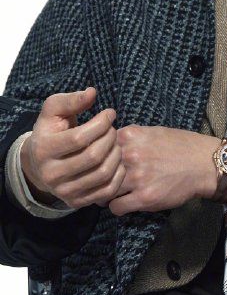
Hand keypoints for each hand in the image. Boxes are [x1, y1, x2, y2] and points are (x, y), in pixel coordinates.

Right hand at [20, 87, 125, 208]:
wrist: (40, 163)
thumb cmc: (52, 130)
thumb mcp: (54, 110)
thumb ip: (71, 100)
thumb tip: (92, 92)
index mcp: (43, 149)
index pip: (79, 138)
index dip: (101, 123)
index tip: (110, 113)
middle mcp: (51, 174)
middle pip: (93, 156)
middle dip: (110, 138)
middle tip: (113, 129)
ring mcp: (64, 191)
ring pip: (102, 174)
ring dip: (117, 154)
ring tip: (116, 143)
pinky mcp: (77, 201)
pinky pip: (107, 191)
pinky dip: (119, 174)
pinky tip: (117, 160)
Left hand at [107, 126, 221, 215]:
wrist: (204, 164)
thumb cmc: (180, 145)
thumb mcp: (154, 131)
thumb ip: (131, 137)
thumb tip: (110, 144)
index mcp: (130, 136)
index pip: (97, 147)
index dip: (97, 157)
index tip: (98, 164)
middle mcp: (130, 155)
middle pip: (97, 170)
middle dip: (96, 178)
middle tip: (99, 183)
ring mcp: (136, 178)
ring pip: (103, 190)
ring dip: (105, 194)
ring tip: (111, 194)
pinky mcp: (144, 198)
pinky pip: (116, 207)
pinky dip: (116, 207)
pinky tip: (124, 203)